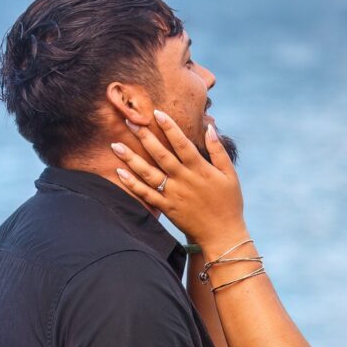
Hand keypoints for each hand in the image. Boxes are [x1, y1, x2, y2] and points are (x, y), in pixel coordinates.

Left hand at [112, 110, 246, 255]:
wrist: (222, 234)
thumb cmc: (229, 202)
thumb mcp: (230, 174)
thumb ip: (218, 150)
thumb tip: (209, 128)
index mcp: (200, 169)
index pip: (182, 144)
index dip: (169, 127)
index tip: (156, 112)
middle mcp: (184, 180)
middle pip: (161, 155)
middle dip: (144, 137)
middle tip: (129, 121)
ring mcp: (173, 194)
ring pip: (149, 173)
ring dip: (131, 159)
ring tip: (116, 145)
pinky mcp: (166, 208)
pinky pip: (146, 194)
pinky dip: (132, 184)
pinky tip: (120, 172)